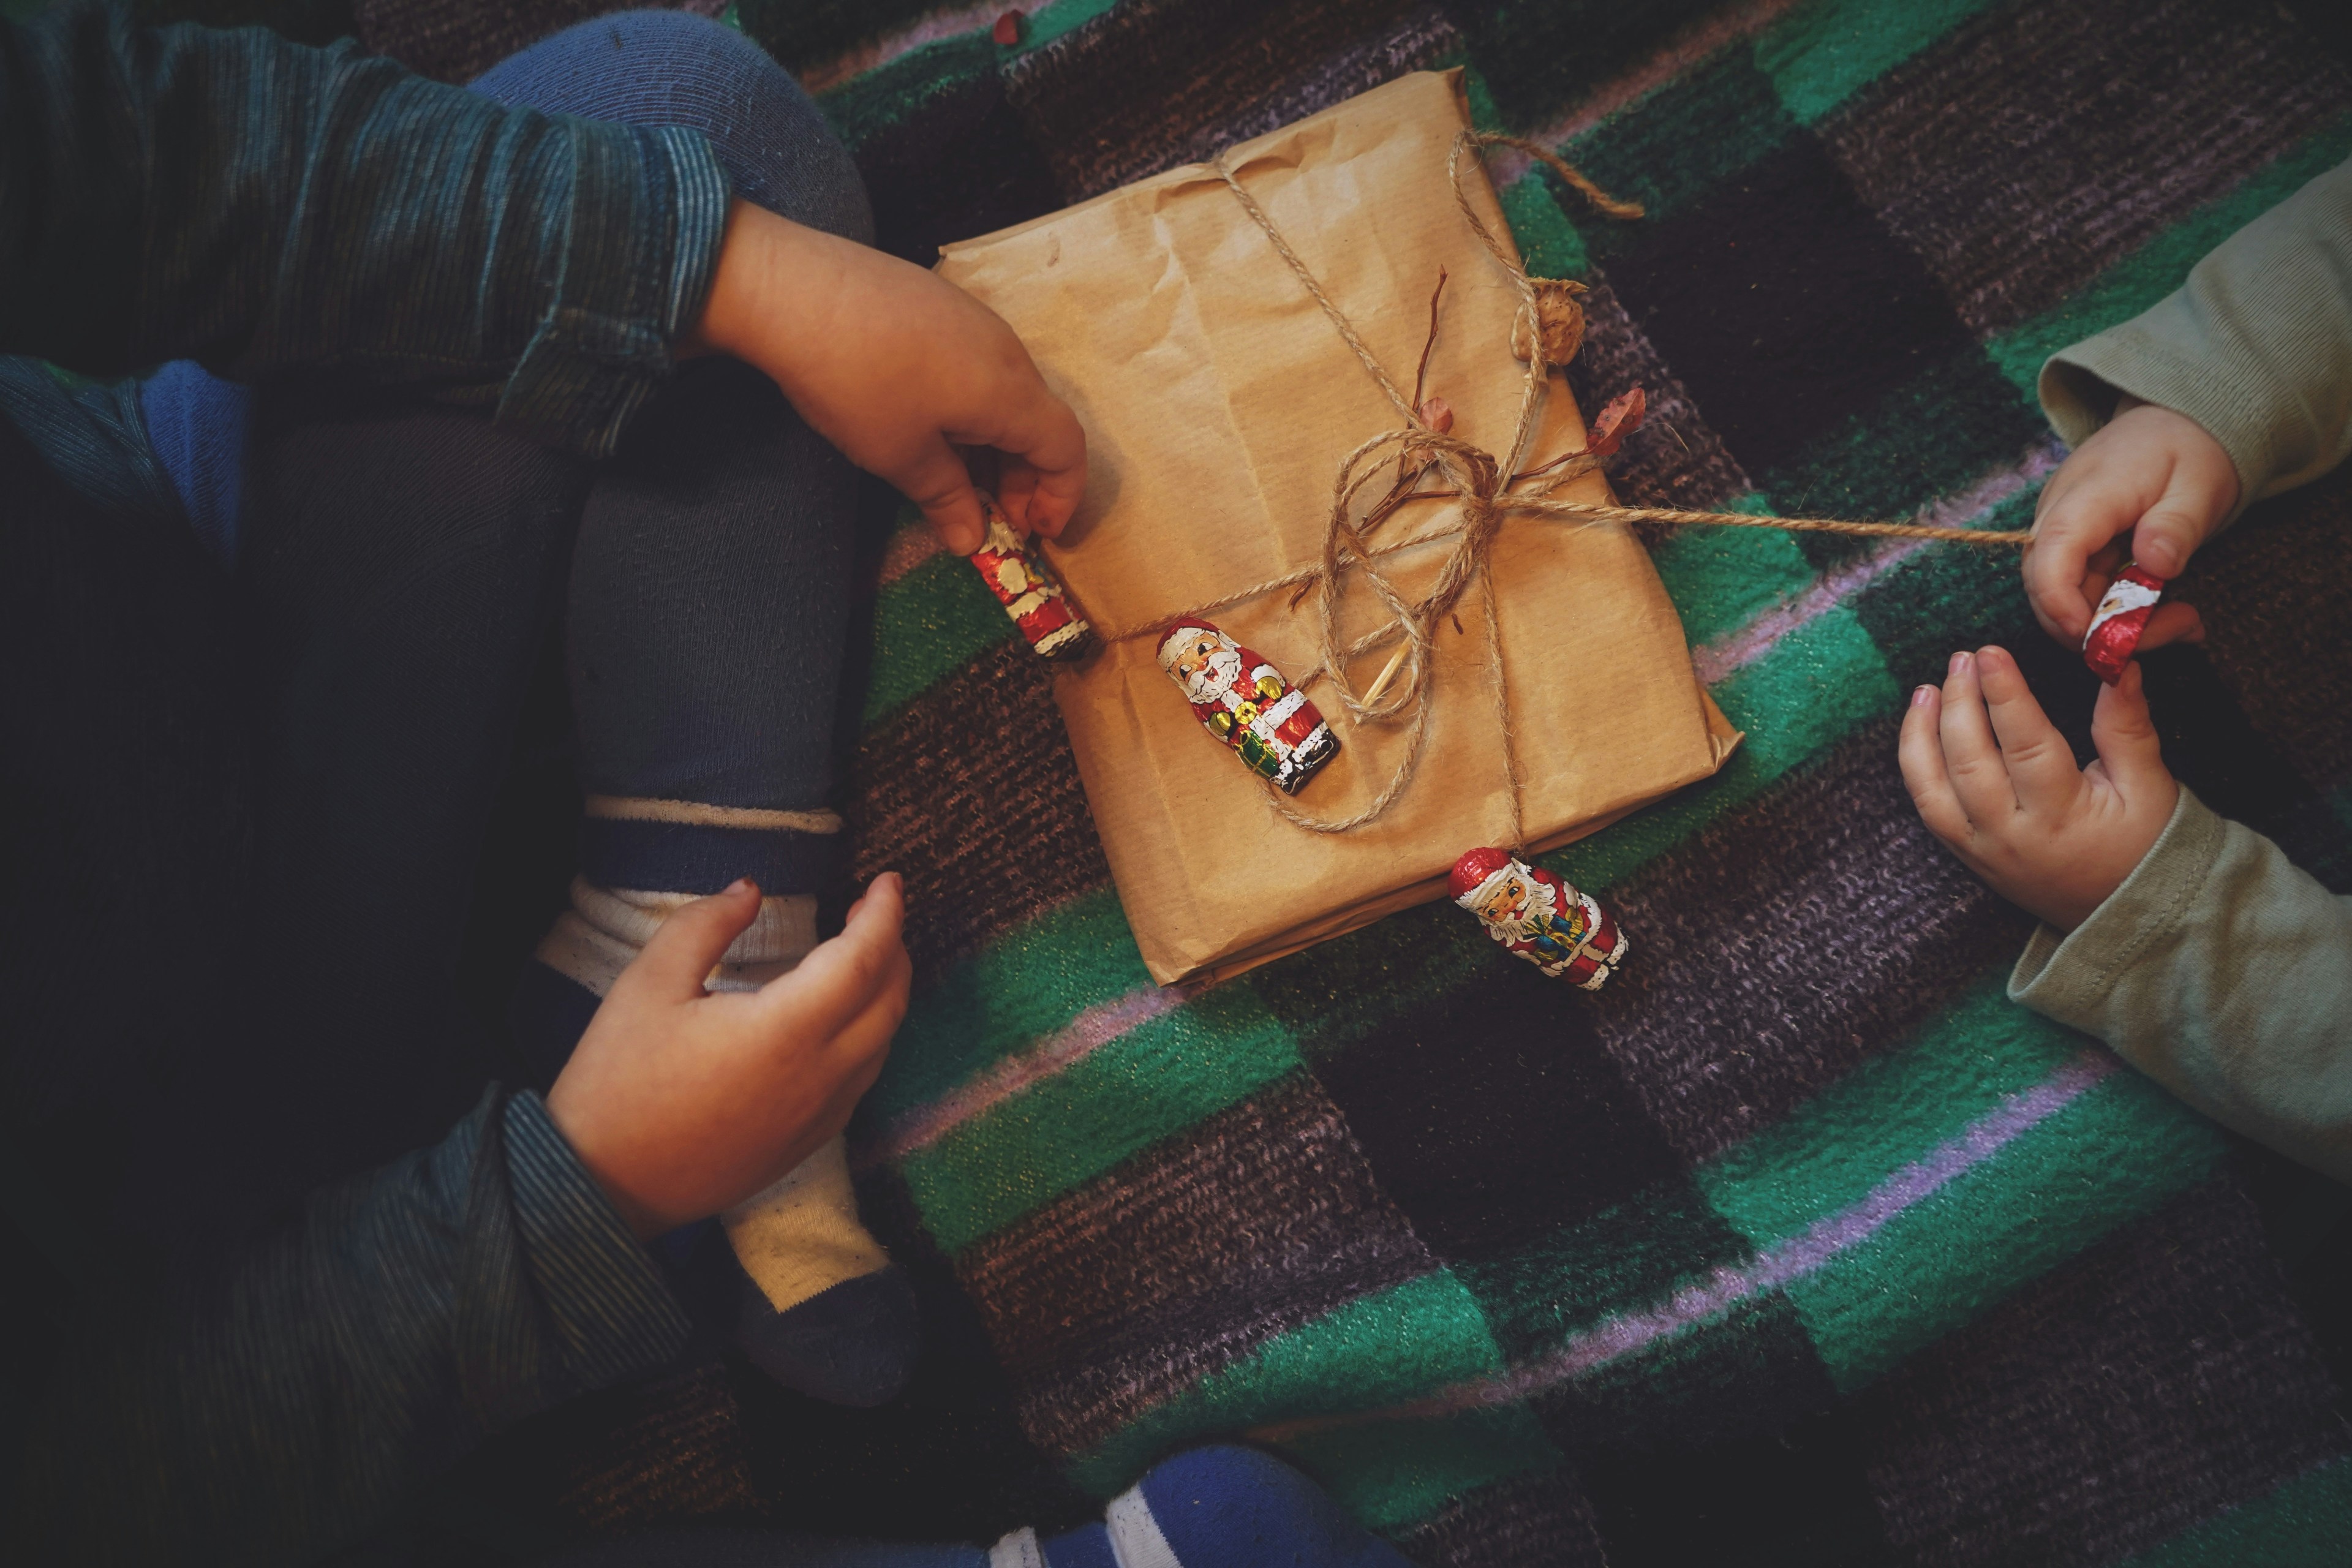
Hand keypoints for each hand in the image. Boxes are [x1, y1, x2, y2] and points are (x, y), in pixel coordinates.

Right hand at [546, 873, 911, 1237]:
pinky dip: (869, 1037)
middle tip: (871, 910)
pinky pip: (861, 1080)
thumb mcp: (648, 983)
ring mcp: (818, 1117)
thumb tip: (749, 890)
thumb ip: (706, 925)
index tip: (887, 880)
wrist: (601, 1186)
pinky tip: (840, 1020)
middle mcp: (817, 1077)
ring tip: (859, 955)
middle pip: (889, 1000)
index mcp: (784, 1031)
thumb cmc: (617, 1082)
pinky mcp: (807, 1143)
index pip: (863, 958)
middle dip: (893, 946)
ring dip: (884, 992)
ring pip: (882, 1043)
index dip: (884, 912)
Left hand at [685, 199, 1086, 554]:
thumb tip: (972, 540)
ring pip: (1008, 393)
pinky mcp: (940, 304)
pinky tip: (930, 427)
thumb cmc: (855, 381)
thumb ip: (947, 499)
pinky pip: (978, 366)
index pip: (1067, 448)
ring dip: (995, 445)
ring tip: (957, 480)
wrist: (792, 288)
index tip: (1035, 535)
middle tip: (993, 518)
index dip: (1061, 497)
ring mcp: (974, 319)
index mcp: (1009, 391)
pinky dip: (973, 409)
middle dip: (1025, 478)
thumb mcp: (900, 455)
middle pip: (1039, 421)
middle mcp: (1006, 350)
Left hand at [1898, 646, 2176, 930]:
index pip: (2025, 745)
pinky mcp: (1966, 855)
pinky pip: (1928, 808)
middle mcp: (2011, 835)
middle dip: (1961, 704)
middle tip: (1962, 657)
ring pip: (1934, 788)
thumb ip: (2127, 727)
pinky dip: (1916, 765)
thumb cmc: (2145, 845)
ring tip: (1927, 688)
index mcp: (2062, 817)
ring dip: (1922, 734)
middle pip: (1970, 763)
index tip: (1991, 652)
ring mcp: (1981, 849)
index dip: (2005, 695)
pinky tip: (1920, 728)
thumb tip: (2119, 664)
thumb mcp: (2149, 788)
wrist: (2126, 914)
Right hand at [2023, 398, 2235, 649]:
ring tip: (2183, 621)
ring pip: (2063, 597)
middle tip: (2175, 631)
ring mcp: (2063, 532)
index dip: (2065, 607)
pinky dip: (2119, 610)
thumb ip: (2176, 526)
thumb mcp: (2200, 484)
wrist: (2176, 420)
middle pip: (2046, 590)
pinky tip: (2165, 610)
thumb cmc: (2190, 449)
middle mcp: (2059, 516)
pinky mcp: (2075, 546)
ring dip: (2116, 624)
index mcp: (2088, 496)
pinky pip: (2081, 590)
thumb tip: (2155, 566)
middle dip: (2098, 628)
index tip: (2106, 641)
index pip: (2050, 557)